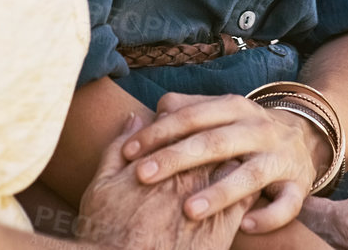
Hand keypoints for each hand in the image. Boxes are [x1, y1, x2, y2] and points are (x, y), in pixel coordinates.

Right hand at [80, 116, 248, 249]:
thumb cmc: (107, 231)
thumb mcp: (101, 186)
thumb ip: (116, 148)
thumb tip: (135, 117)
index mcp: (162, 159)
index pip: (183, 126)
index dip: (184, 124)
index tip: (183, 128)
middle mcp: (188, 174)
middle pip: (212, 141)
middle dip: (214, 137)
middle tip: (212, 142)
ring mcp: (208, 199)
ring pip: (232, 165)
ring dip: (233, 160)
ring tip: (230, 163)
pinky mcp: (222, 228)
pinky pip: (246, 199)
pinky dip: (246, 191)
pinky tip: (243, 192)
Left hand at [123, 91, 324, 232]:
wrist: (305, 136)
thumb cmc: (246, 128)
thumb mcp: (221, 111)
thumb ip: (186, 110)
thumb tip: (149, 114)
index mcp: (234, 107)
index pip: (192, 117)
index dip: (159, 132)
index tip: (129, 151)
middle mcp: (258, 129)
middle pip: (215, 142)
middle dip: (177, 158)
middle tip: (144, 175)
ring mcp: (280, 157)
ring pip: (250, 175)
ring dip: (220, 192)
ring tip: (190, 210)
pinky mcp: (298, 184)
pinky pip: (287, 204)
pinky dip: (269, 215)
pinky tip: (246, 226)